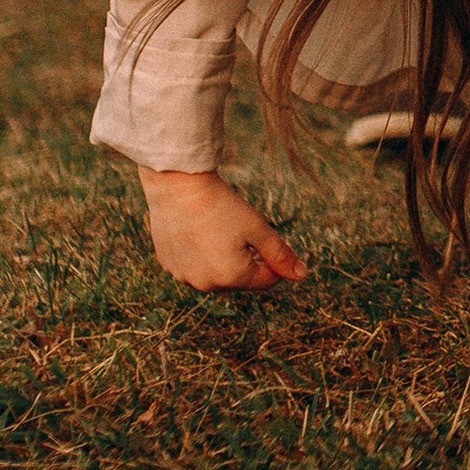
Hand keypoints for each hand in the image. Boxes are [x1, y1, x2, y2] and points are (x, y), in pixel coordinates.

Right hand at [139, 168, 306, 292]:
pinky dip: (199, 255)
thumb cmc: (222, 205)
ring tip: (218, 231)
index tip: (267, 239)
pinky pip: (192, 267)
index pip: (265, 280)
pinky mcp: (167, 264)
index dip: (273, 261)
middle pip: (239, 280)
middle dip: (247, 261)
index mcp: (231, 277)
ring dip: (222, 260)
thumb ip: (280, 255)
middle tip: (240, 231)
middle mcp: (205, 284)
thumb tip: (301, 275)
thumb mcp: (258, 228)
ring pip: (214, 275)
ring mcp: (183, 276)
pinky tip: (198, 232)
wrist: (178, 186)